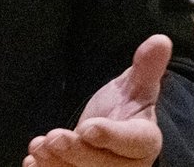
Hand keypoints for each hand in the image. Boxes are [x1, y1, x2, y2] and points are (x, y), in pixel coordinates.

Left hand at [24, 34, 170, 166]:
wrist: (108, 133)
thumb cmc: (124, 109)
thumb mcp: (135, 87)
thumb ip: (146, 68)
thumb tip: (160, 39)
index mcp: (144, 141)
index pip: (134, 141)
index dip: (111, 136)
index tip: (88, 128)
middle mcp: (128, 166)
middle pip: (104, 165)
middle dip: (77, 153)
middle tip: (54, 137)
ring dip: (57, 165)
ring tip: (39, 146)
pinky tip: (32, 162)